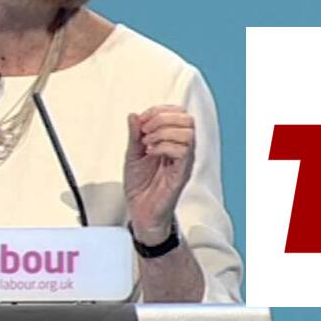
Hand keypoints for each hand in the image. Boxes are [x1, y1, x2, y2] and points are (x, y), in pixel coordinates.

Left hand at [124, 105, 194, 243]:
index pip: (178, 113)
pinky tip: (151, 153)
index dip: (159, 110)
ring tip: (147, 143)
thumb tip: (134, 115)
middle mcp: (182, 148)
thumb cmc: (140, 184)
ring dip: (163, 132)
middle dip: (162, 118)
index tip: (142, 119)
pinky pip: (184, 151)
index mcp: (171, 141)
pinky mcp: (182, 173)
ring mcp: (184, 161)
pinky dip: (164, 146)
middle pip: (187, 119)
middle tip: (144, 131)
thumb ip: (134, 135)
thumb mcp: (132, 154)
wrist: (140, 210)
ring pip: (188, 132)